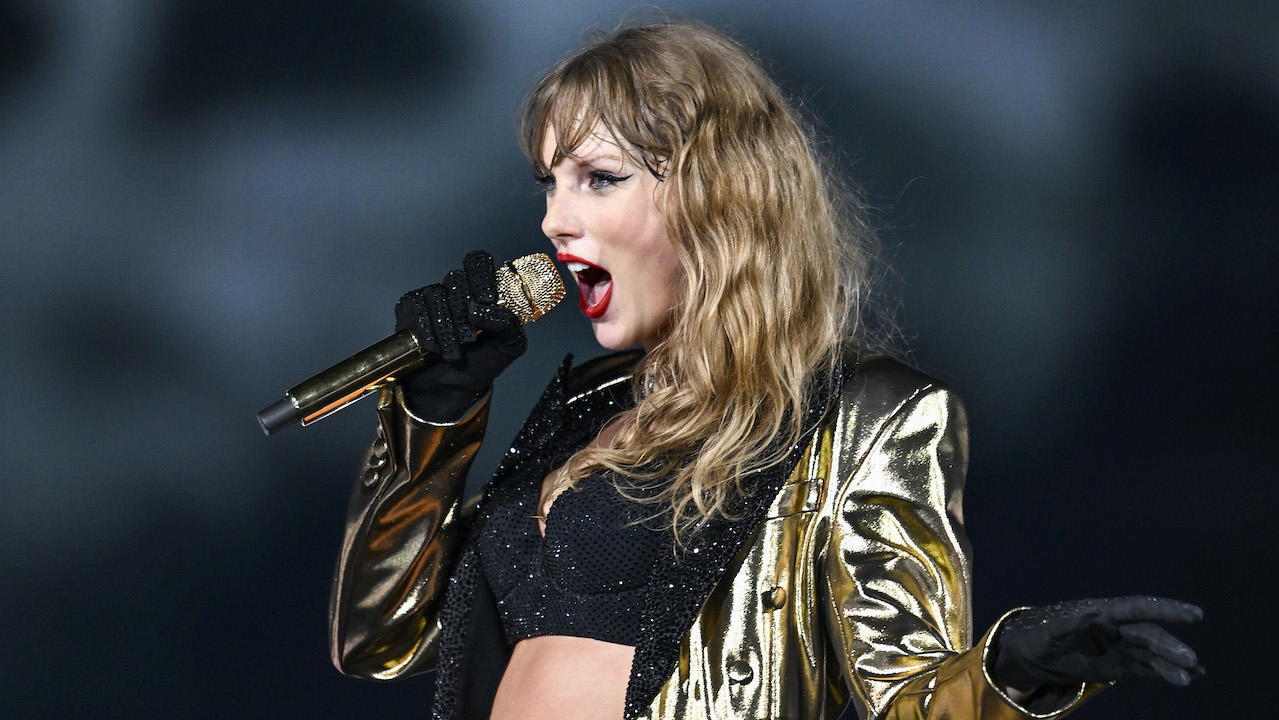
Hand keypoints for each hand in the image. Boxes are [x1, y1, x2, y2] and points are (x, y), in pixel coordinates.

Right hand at [393, 250, 526, 419]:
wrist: (448, 390)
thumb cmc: (480, 365)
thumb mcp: (508, 347)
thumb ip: (509, 325)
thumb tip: (479, 308)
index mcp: (481, 292)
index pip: (478, 263)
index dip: (481, 276)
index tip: (486, 300)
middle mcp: (455, 290)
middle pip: (456, 278)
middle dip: (463, 311)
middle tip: (470, 338)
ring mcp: (431, 298)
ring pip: (435, 294)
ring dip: (446, 328)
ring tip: (454, 353)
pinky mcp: (409, 310)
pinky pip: (415, 307)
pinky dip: (426, 330)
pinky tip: (433, 348)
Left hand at [992, 596, 1202, 690]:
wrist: (1026, 656)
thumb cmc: (1034, 637)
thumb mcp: (1048, 631)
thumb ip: (1069, 623)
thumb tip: (1090, 613)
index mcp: (1099, 612)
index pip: (1136, 609)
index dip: (1165, 610)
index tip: (1194, 614)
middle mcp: (1113, 627)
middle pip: (1146, 635)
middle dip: (1169, 646)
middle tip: (1189, 661)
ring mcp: (1116, 646)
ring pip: (1149, 653)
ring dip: (1169, 664)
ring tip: (1186, 677)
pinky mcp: (1116, 664)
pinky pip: (1143, 667)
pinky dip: (1162, 672)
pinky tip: (1184, 677)